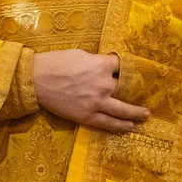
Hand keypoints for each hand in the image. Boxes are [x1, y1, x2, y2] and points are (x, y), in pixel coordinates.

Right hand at [32, 50, 149, 131]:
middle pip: (127, 89)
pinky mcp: (86, 116)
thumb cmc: (55, 62)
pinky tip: (129, 126)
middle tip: (145, 96)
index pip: (123, 66)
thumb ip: (96, 62)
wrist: (36, 79)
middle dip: (137, 92)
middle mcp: (103, 84)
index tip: (132, 72)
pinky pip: (107, 123)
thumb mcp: (80, 54)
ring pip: (122, 110)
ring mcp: (96, 102)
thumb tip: (104, 67)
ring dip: (135, 114)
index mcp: (101, 65)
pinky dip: (119, 125)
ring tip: (144, 116)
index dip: (127, 68)